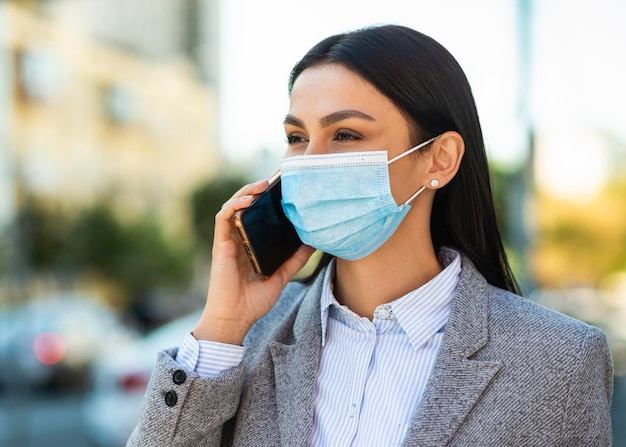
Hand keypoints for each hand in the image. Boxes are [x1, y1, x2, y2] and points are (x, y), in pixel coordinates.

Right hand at [193, 179, 314, 344]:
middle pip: (245, 207)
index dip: (267, 200)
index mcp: (250, 244)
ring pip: (233, 207)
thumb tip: (313, 244)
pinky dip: (234, 205)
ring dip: (246, 192)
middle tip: (276, 180)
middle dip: (258, 190)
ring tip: (264, 185)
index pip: (257, 215)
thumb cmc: (254, 301)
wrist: (235, 319)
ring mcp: (228, 241)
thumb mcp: (281, 276)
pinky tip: (249, 200)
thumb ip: (294, 260)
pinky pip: (223, 218)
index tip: (283, 188)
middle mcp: (237, 239)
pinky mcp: (220, 245)